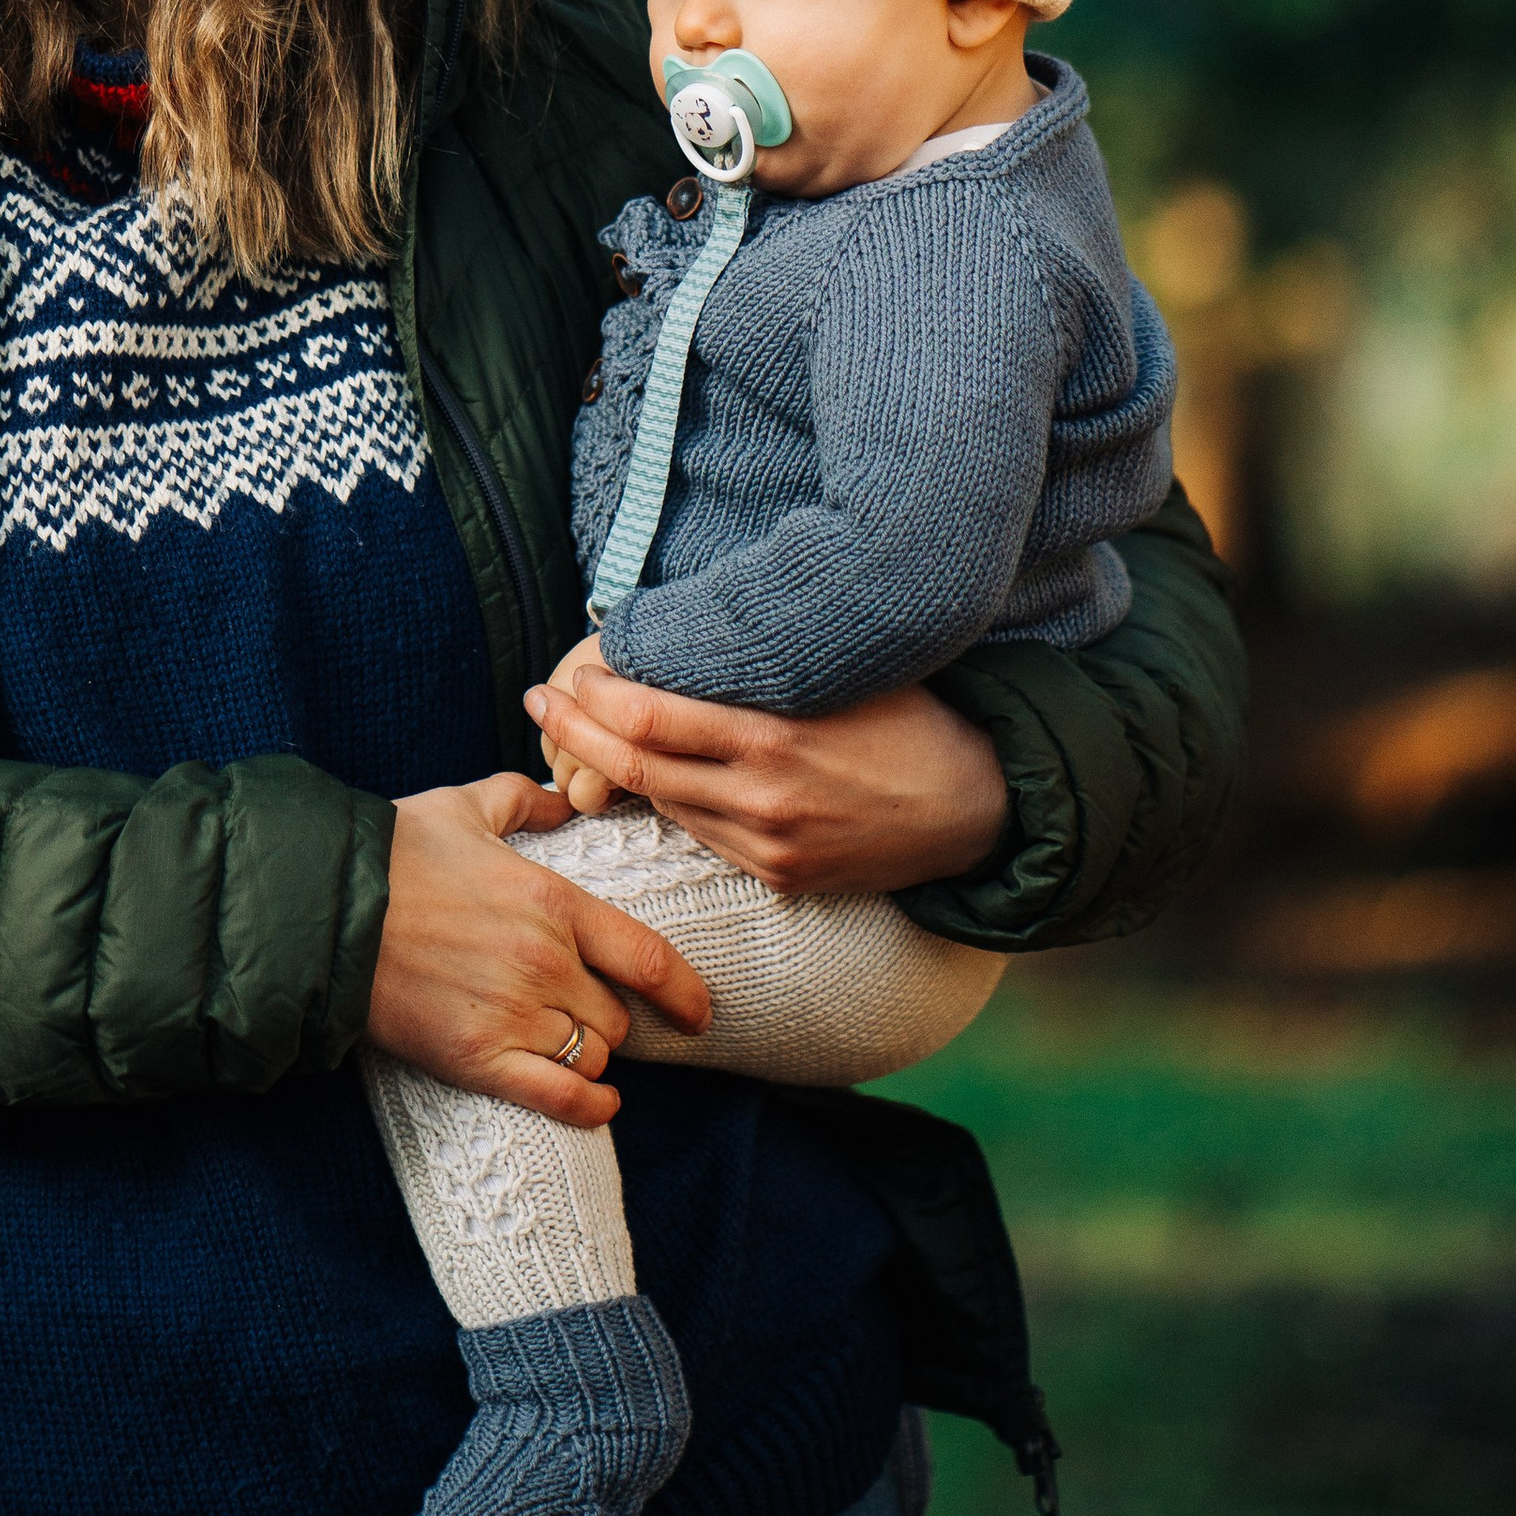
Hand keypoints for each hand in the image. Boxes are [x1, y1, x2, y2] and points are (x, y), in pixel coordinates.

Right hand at [367, 774, 712, 1126]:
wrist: (322, 907)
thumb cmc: (392, 852)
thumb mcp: (464, 807)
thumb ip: (524, 802)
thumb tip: (562, 801)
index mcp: (552, 900)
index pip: (647, 957)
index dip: (684, 991)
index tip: (700, 1012)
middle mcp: (545, 961)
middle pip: (619, 1016)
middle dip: (611, 1018)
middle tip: (587, 1014)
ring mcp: (513, 1012)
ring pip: (592, 1054)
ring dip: (590, 1054)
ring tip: (568, 1045)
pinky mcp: (476, 1056)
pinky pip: (559, 1095)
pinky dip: (588, 1106)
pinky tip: (598, 1104)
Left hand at [524, 664, 1008, 899]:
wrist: (977, 805)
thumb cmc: (908, 716)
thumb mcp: (836, 673)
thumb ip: (760, 665)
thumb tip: (681, 638)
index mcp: (774, 737)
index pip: (651, 721)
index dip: (597, 699)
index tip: (568, 675)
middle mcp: (763, 798)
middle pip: (638, 770)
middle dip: (577, 735)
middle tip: (538, 702)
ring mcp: (770, 845)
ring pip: (666, 805)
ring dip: (621, 772)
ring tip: (582, 734)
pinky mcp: (782, 877)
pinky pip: (706, 836)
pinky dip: (675, 803)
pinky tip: (656, 779)